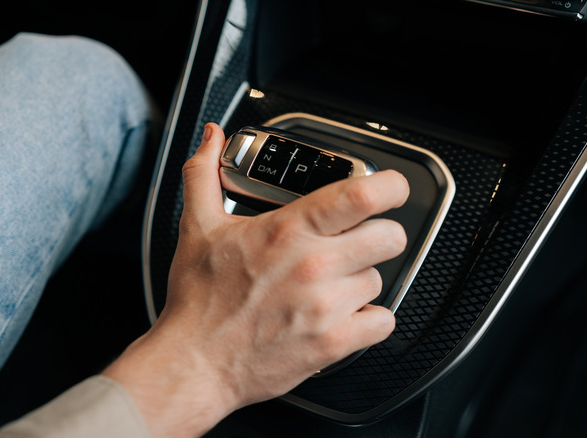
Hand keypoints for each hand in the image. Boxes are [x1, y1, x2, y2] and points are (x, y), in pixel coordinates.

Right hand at [103, 123, 409, 436]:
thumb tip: (211, 137)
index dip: (391, 186)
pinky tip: (342, 314)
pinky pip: (382, 322)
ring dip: (361, 281)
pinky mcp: (333, 342)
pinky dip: (369, 320)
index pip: (362, 195)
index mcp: (287, 231)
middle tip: (359, 241)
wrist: (195, 363)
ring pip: (380, 280)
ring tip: (329, 286)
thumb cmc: (199, 302)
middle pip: (389, 236)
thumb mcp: (197, 228)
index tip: (392, 187)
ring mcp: (326, 306)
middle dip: (379, 235)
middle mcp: (313, 265)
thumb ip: (205, 174)